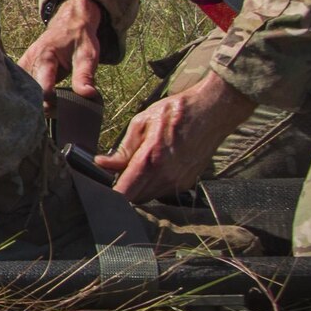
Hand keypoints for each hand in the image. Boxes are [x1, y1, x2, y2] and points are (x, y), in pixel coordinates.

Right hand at [18, 0, 104, 99]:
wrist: (69, 22)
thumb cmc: (79, 39)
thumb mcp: (87, 55)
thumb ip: (85, 76)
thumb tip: (87, 95)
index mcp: (45, 57)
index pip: (42, 89)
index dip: (53, 103)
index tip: (65, 108)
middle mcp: (30, 61)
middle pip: (31, 93)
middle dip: (44, 106)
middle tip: (61, 110)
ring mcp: (24, 64)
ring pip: (24, 91)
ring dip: (37, 101)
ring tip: (54, 105)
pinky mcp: (22, 67)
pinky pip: (22, 86)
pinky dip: (32, 95)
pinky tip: (42, 98)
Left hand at [97, 72, 256, 200]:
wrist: (211, 112)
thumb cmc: (174, 112)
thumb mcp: (141, 123)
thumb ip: (123, 150)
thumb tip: (102, 164)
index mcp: (151, 160)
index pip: (125, 192)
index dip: (110, 194)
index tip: (99, 188)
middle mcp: (167, 176)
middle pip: (135, 198)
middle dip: (122, 190)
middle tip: (112, 174)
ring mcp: (179, 182)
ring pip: (149, 197)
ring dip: (137, 188)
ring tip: (132, 169)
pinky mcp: (188, 182)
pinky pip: (162, 192)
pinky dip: (152, 185)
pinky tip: (150, 169)